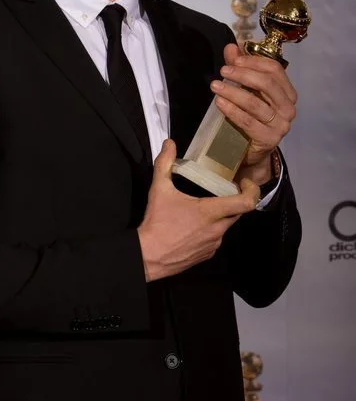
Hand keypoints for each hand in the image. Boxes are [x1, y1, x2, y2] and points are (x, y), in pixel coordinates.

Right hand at [137, 139, 259, 281]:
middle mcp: (217, 229)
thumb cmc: (156, 223)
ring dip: (220, 216)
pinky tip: (194, 226)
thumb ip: (165, 163)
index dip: (252, 190)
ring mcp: (213, 244)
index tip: (244, 182)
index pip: (246, 202)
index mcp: (210, 212)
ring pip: (226, 226)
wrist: (148, 256)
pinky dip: (210, 230)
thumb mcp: (159, 189)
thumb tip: (169, 144)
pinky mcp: (207, 255)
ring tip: (203, 208)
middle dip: (234, 200)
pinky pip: (216, 239)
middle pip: (237, 212)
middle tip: (223, 190)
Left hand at [210, 43, 296, 183]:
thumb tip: (232, 46)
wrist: (251, 151)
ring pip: (255, 103)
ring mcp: (281, 125)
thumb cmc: (251, 117)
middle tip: (223, 71)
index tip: (233, 59)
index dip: (254, 61)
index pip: (274, 69)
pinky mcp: (268, 139)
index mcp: (287, 92)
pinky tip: (220, 103)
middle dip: (243, 75)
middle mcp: (288, 108)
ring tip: (215, 86)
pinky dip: (232, 110)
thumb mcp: (246, 90)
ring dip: (233, 92)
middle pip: (267, 83)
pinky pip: (248, 121)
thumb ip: (240, 68)